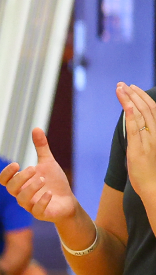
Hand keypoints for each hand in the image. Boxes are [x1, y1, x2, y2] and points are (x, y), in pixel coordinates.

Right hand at [0, 128, 81, 225]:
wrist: (68, 201)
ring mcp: (30, 206)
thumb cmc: (54, 183)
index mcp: (20, 183)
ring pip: (21, 200)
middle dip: (21, 178)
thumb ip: (41, 148)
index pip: (4, 180)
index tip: (17, 164)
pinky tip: (49, 193)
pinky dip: (42, 201)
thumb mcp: (48, 163)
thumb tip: (36, 128)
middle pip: (11, 189)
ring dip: (31, 189)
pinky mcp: (41, 214)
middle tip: (34, 168)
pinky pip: (36, 210)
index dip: (7, 173)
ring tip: (44, 179)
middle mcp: (21, 195)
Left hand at [119, 84, 155, 206]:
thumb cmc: (151, 173)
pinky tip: (127, 104)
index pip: (152, 111)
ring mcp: (150, 141)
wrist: (155, 190)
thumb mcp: (148, 151)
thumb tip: (132, 127)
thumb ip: (141, 137)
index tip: (132, 88)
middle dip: (135, 94)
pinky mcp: (140, 149)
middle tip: (123, 83)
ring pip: (142, 115)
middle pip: (148, 109)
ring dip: (131, 99)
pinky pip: (136, 129)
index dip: (142, 98)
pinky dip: (132, 115)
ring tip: (121, 88)